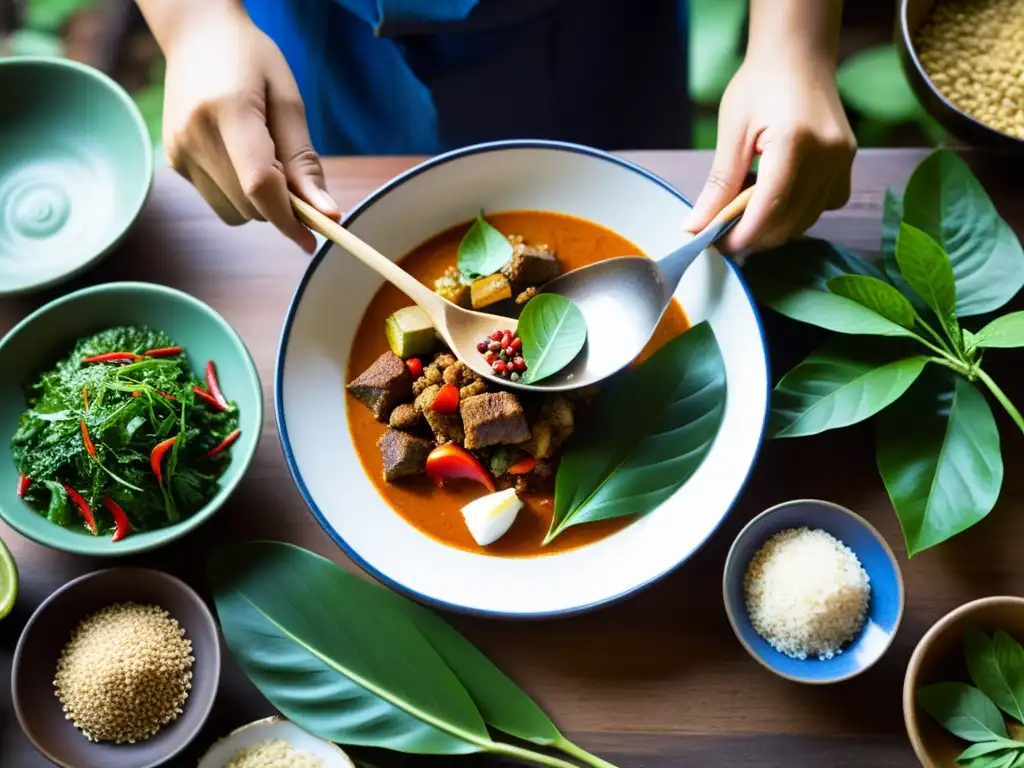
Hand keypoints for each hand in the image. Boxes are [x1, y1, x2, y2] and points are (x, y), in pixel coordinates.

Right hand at [161, 8, 337, 252]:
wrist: (197, 36)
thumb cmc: (252, 61)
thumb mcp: (288, 101)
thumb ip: (304, 160)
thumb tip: (326, 212)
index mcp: (228, 112)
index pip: (260, 184)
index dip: (289, 218)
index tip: (315, 238)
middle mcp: (194, 136)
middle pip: (250, 205)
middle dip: (281, 206)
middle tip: (296, 178)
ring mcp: (178, 151)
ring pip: (235, 213)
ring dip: (259, 202)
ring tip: (262, 156)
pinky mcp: (173, 162)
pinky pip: (219, 202)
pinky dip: (239, 193)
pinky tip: (238, 156)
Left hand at [685, 49, 855, 252]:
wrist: (797, 55)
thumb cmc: (759, 85)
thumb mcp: (731, 132)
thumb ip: (718, 184)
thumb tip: (696, 225)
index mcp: (796, 143)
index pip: (770, 209)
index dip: (743, 236)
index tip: (717, 245)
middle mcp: (828, 155)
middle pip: (791, 221)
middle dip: (756, 237)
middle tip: (724, 233)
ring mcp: (843, 159)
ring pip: (808, 218)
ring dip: (775, 228)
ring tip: (745, 217)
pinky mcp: (847, 162)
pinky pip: (824, 205)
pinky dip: (798, 213)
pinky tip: (776, 201)